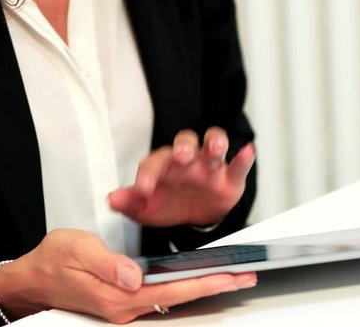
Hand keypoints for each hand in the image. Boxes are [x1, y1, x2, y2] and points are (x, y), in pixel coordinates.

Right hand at [0, 229, 256, 323]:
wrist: (32, 279)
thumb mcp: (77, 250)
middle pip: (178, 297)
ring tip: (227, 278)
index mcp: (117, 294)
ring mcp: (123, 306)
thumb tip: (134, 274)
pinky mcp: (121, 301)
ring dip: (201, 288)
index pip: (171, 289)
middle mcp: (124, 306)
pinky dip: (182, 288)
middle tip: (242, 277)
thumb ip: (108, 262)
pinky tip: (193, 281)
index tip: (228, 276)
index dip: (202, 283)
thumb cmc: (52, 261)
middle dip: (212, 287)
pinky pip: (159, 296)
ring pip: (172, 298)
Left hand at [108, 127, 254, 226]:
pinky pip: (238, 165)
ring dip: (214, 143)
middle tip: (181, 156)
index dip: (148, 174)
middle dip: (183, 146)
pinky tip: (247, 151)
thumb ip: (129, 202)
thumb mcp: (145, 208)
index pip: (154, 163)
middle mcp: (187, 160)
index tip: (142, 190)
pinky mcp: (230, 178)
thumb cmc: (168, 203)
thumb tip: (112, 199)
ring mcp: (209, 167)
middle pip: (185, 141)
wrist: (193, 216)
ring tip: (216, 148)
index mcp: (163, 165)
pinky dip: (244, 158)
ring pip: (213, 145)